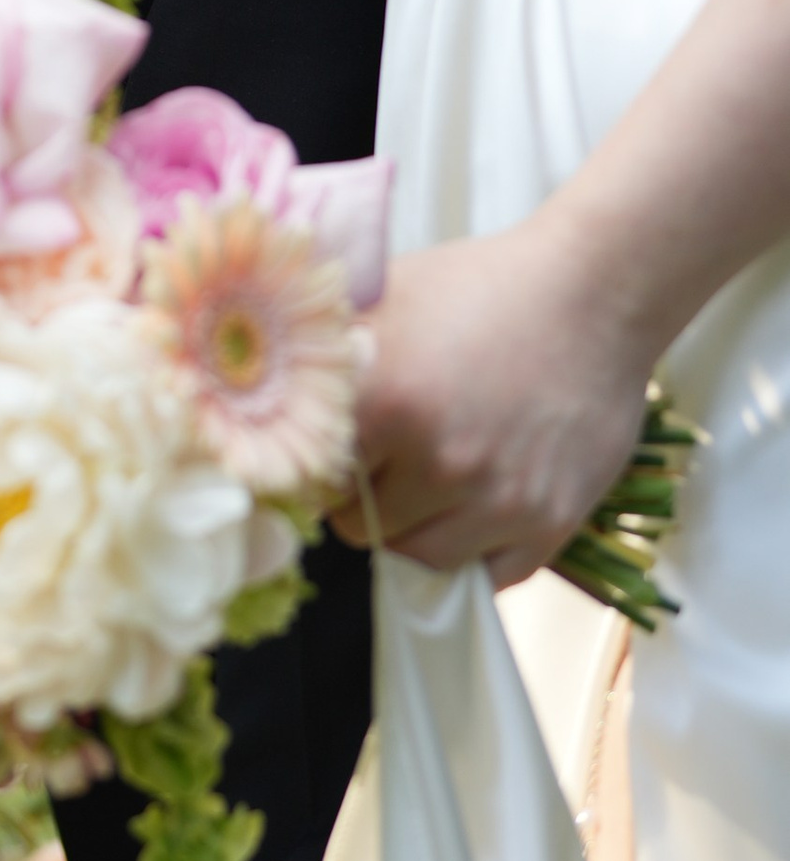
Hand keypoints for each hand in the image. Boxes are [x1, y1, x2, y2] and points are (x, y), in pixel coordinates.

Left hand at [335, 213, 652, 581]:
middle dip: (363, 499)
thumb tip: (270, 383)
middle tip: (380, 466)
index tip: (328, 454)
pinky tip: (471, 505)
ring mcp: (499, 501)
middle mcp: (441, 462)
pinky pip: (488, 575)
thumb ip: (330, 354)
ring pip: (422, 559)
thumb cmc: (482, 285)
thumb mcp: (387, 298)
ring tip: (424, 484)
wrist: (591, 290)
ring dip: (413, 530)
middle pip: (364, 526)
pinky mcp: (551, 523)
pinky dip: (472, 551)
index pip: (316, 477)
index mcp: (388, 402)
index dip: (317, 466)